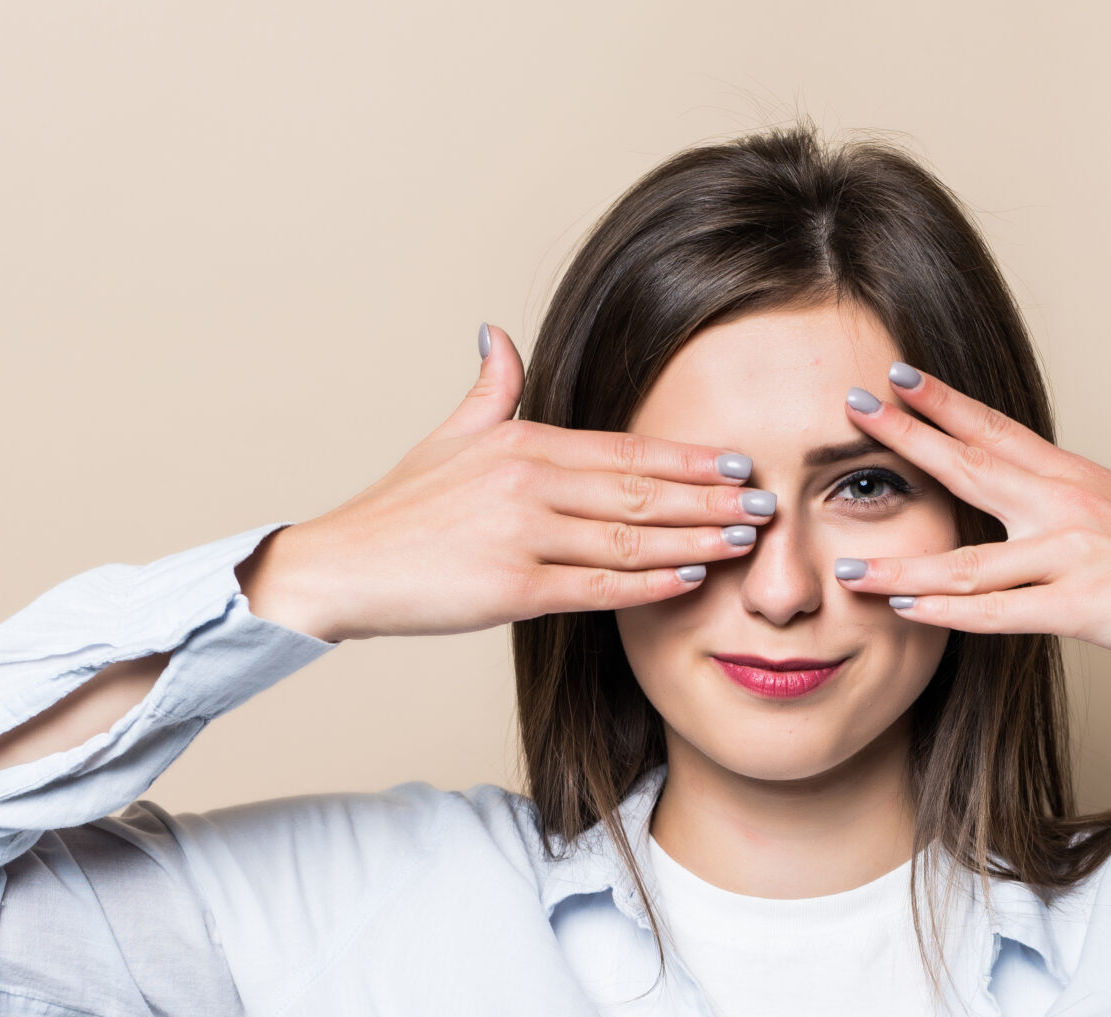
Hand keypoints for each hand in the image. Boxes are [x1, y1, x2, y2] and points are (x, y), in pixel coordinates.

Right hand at [239, 326, 769, 642]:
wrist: (343, 566)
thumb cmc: (400, 510)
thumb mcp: (447, 436)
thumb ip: (490, 388)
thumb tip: (494, 332)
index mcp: (522, 443)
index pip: (626, 449)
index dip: (689, 457)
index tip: (740, 461)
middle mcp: (527, 483)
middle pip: (640, 490)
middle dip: (710, 497)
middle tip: (767, 501)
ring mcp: (521, 536)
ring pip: (629, 538)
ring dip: (694, 540)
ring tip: (744, 541)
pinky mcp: (511, 589)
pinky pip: (596, 586)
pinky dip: (647, 585)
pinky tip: (688, 580)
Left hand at [832, 361, 1110, 671]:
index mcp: (1079, 476)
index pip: (997, 430)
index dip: (944, 404)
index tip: (897, 377)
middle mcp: (1066, 506)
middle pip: (970, 467)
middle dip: (907, 440)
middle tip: (850, 413)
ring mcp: (1071, 556)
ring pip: (967, 562)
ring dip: (903, 562)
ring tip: (847, 563)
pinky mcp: (1081, 607)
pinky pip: (999, 612)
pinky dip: (949, 612)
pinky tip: (906, 608)